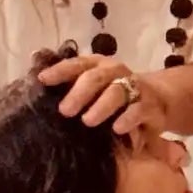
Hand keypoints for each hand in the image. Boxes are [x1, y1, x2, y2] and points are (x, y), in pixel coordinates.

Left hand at [37, 52, 169, 137]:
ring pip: (117, 92)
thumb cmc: (111, 95)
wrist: (155, 100)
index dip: (59, 71)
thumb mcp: (92, 89)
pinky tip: (116, 128)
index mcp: (97, 65)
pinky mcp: (149, 105)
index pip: (76, 64)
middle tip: (64, 111)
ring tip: (87, 121)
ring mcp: (134, 87)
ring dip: (101, 106)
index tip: (42, 80)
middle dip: (79, 93)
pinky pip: (138, 110)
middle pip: (95, 77)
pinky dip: (127, 118)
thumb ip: (69, 86)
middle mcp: (115, 72)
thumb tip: (37, 80)